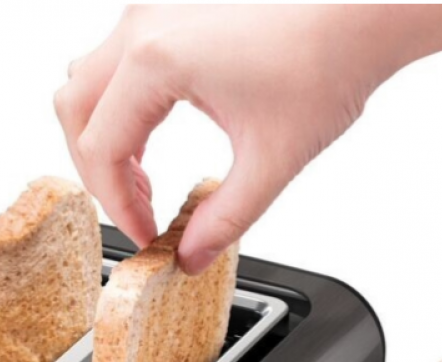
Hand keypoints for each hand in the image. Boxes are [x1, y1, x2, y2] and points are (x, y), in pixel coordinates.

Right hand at [55, 4, 441, 272]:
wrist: (366, 6)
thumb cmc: (329, 58)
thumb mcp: (271, 161)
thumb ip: (224, 221)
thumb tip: (191, 256)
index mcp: (156, 60)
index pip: (100, 149)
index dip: (116, 205)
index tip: (144, 234)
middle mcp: (144, 27)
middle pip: (74, 112)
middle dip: (96, 173)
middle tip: (134, 212)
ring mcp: (154, 11)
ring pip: (86, 83)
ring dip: (101, 137)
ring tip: (142, 180)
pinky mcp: (171, 11)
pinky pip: (116, 65)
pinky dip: (120, 109)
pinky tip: (152, 139)